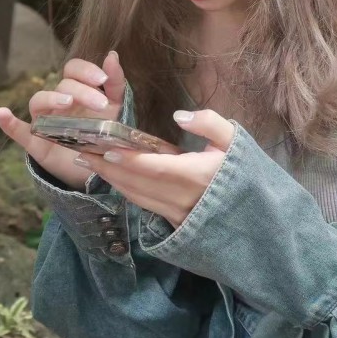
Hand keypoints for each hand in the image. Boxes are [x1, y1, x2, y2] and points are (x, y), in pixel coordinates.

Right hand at [0, 51, 125, 188]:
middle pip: (62, 86)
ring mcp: (44, 121)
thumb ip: (115, 83)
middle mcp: (57, 102)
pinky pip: (18, 131)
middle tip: (101, 105)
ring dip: (51, 99)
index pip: (73, 69)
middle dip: (82, 91)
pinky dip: (7, 122)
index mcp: (76, 91)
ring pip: (38, 101)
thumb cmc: (101, 131)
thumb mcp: (114, 108)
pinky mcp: (36, 143)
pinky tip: (0, 114)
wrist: (94, 167)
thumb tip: (112, 55)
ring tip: (66, 103)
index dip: (86, 70)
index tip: (103, 79)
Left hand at [77, 109, 234, 228]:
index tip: (106, 149)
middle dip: (107, 168)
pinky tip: (111, 177)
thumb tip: (181, 115)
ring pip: (136, 196)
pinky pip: (143, 205)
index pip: (156, 168)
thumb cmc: (243, 172)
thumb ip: (210, 123)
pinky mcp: (174, 222)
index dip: (130, 161)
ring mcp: (177, 214)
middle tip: (81, 150)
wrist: (255, 214)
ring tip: (87, 161)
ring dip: (110, 179)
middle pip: (137, 183)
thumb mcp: (235, 141)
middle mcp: (183, 199)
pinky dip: (124, 190)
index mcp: (198, 176)